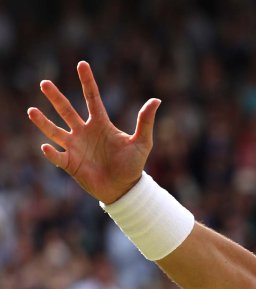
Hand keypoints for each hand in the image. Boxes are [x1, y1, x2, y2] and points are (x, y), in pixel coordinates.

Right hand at [27, 61, 158, 203]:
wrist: (124, 189)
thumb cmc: (133, 165)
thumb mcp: (142, 142)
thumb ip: (145, 122)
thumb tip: (156, 100)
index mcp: (101, 124)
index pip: (92, 98)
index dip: (87, 82)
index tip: (82, 64)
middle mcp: (84, 132)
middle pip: (67, 111)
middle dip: (56, 97)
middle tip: (44, 83)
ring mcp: (75, 147)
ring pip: (55, 131)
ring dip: (43, 122)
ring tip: (31, 111)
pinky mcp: (70, 163)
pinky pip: (57, 156)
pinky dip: (51, 152)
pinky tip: (46, 147)